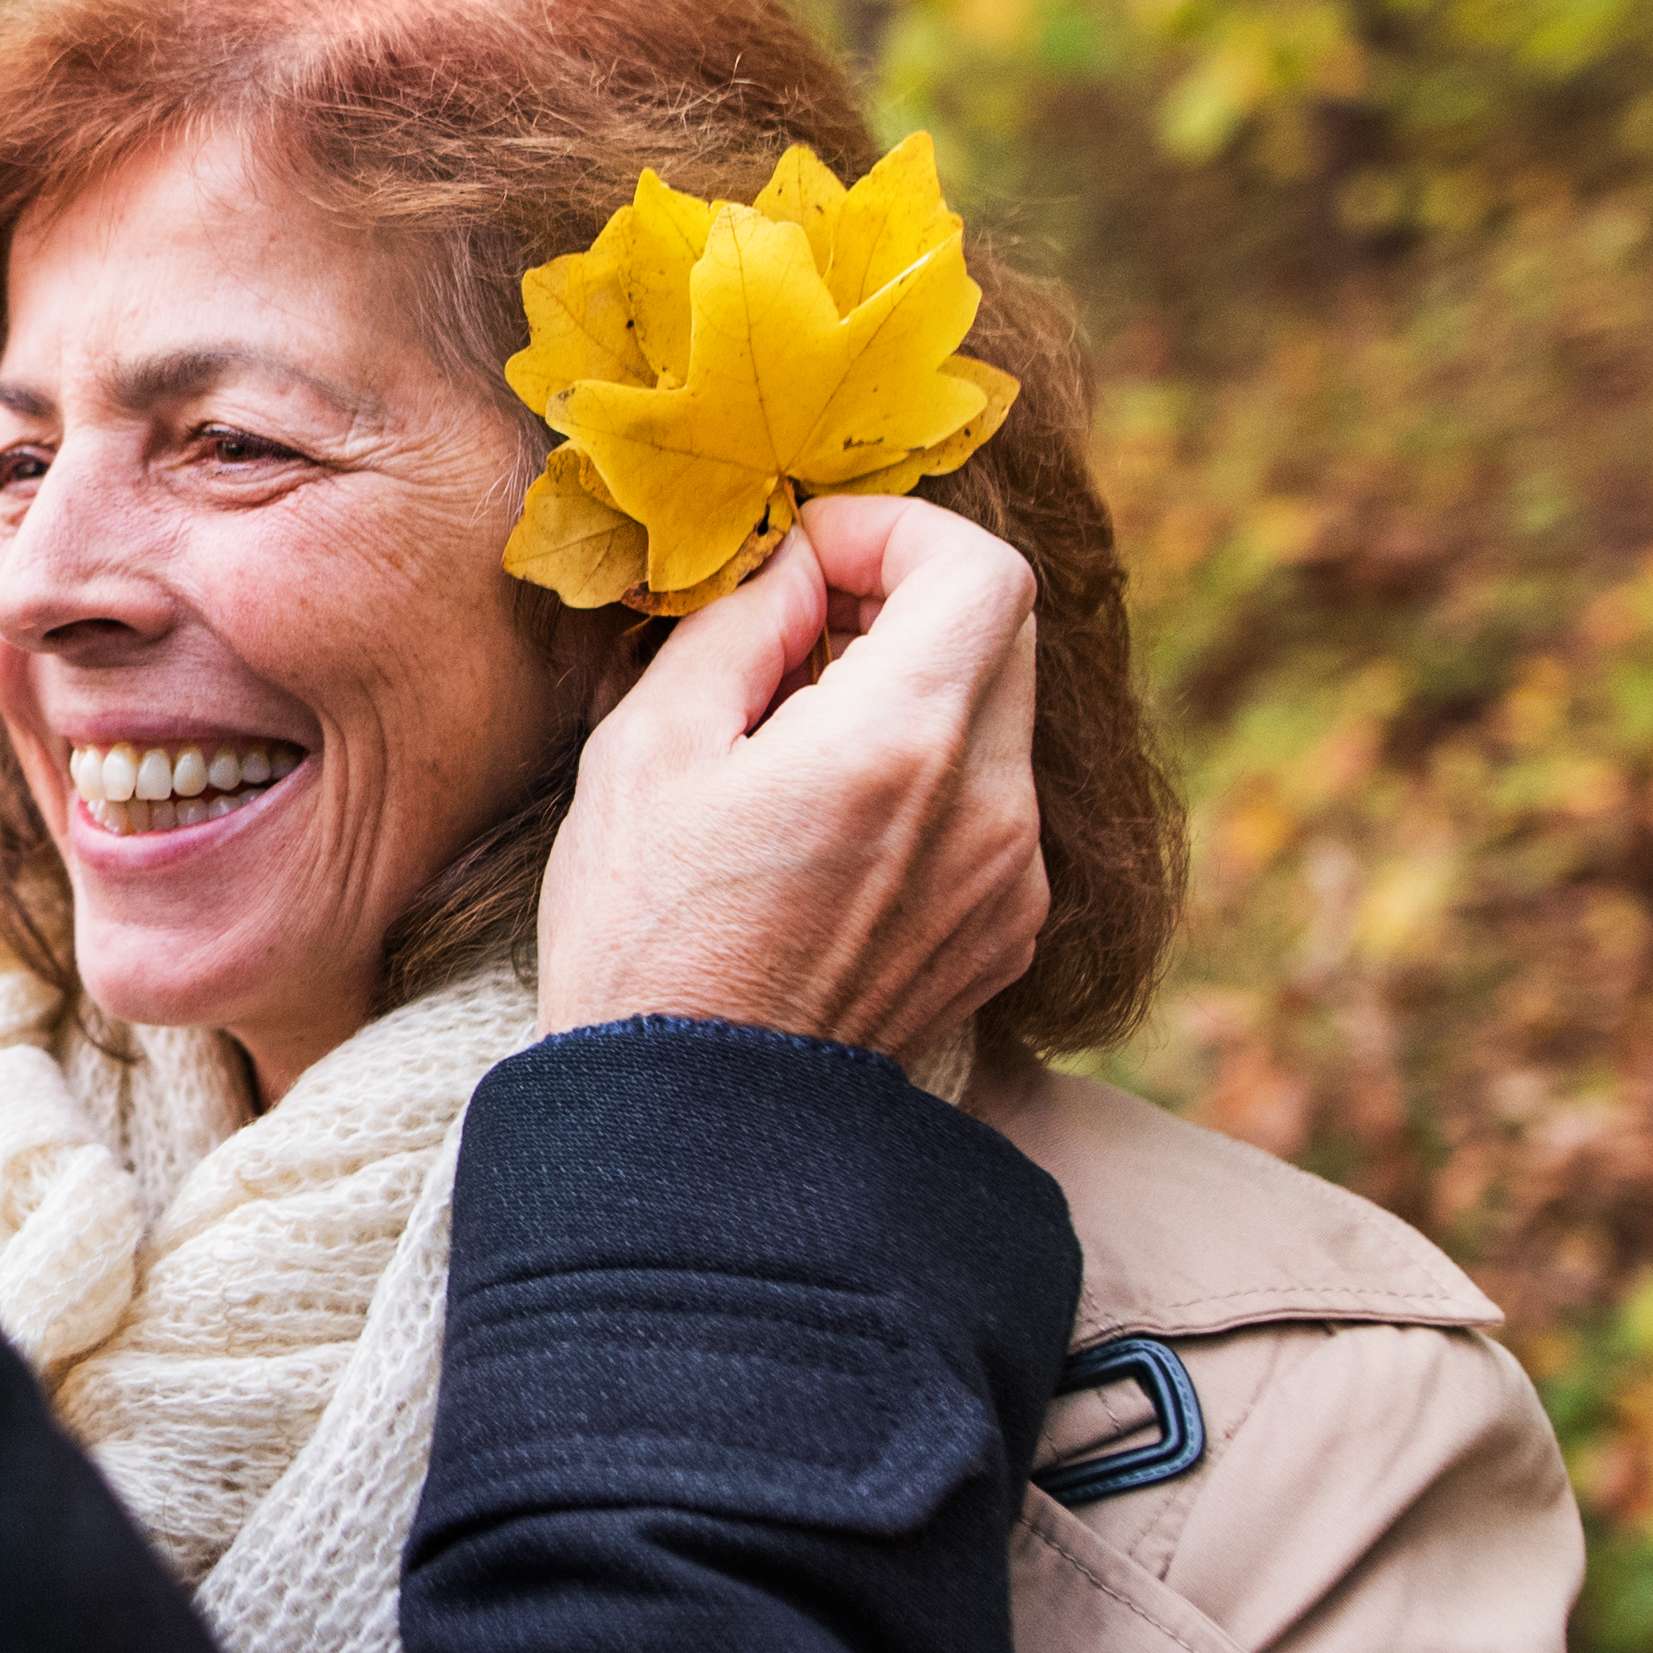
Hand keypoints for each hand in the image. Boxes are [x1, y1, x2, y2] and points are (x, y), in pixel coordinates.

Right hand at [531, 495, 1042, 1061]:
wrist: (689, 1121)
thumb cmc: (642, 936)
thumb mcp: (645, 748)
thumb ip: (740, 625)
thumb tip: (799, 566)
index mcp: (897, 745)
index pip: (982, 568)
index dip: (896, 531)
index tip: (810, 559)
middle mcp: (987, 807)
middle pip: (1002, 630)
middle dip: (904, 600)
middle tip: (798, 635)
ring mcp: (1011, 876)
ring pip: (996, 715)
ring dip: (912, 690)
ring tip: (794, 744)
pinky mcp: (1006, 927)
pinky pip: (991, 800)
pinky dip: (926, 776)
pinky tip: (826, 829)